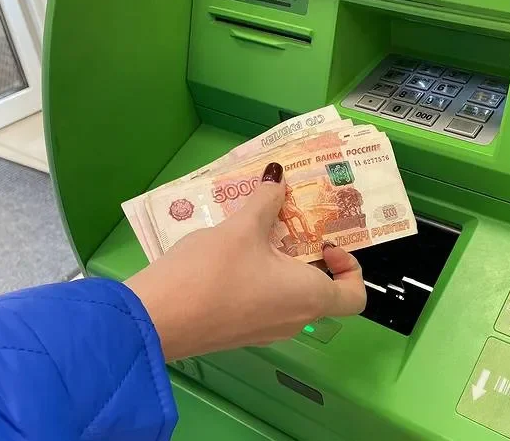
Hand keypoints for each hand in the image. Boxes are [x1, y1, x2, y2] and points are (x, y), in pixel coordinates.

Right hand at [125, 162, 366, 360]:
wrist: (156, 319)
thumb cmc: (211, 272)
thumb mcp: (242, 227)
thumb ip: (266, 201)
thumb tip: (278, 176)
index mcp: (310, 298)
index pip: (354, 296)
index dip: (350, 268)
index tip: (325, 243)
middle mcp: (295, 320)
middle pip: (321, 291)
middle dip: (309, 255)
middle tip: (290, 224)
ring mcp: (265, 331)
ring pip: (289, 296)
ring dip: (282, 264)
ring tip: (260, 232)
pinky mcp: (238, 333)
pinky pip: (264, 304)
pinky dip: (261, 279)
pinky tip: (234, 253)